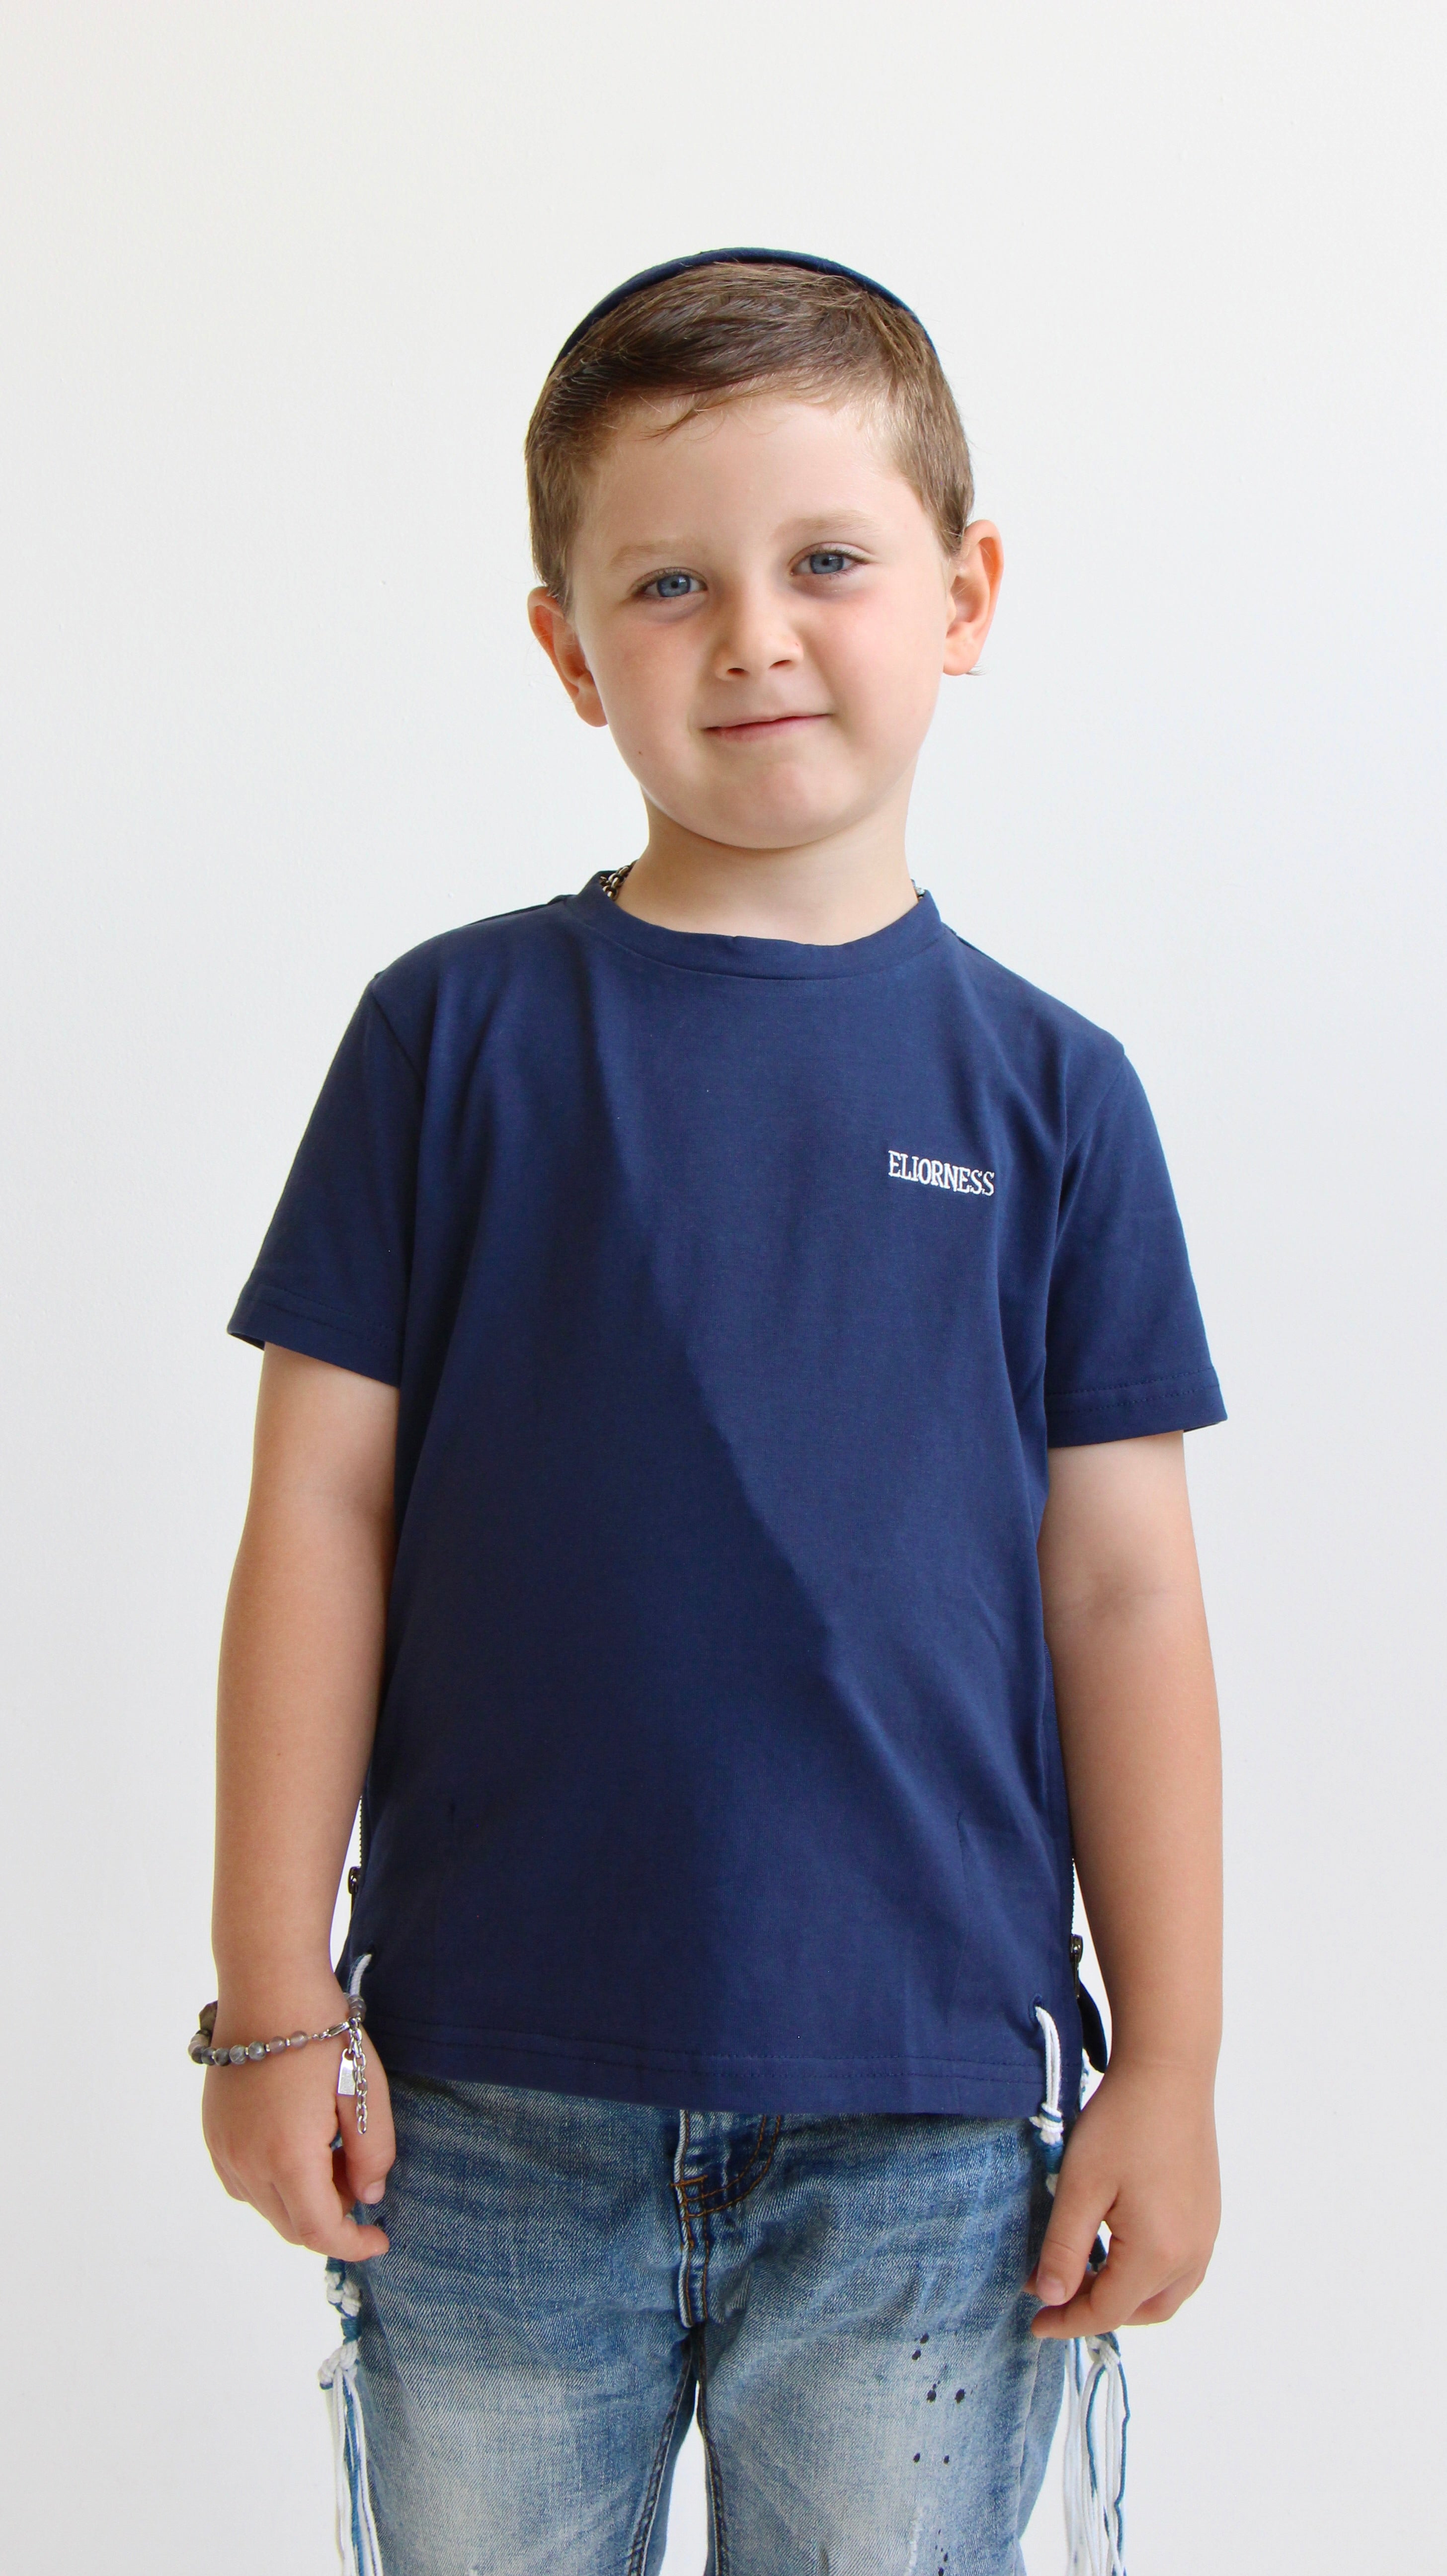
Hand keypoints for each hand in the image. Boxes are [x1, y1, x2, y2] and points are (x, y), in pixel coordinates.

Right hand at [202, 1977, 395, 2259]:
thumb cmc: (323, 2033)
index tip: (381, 2240)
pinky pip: (243, 2183)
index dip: (353, 2245)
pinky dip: (274, 2184)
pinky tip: (297, 2147)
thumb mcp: (364, 2091)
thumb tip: (367, 2198)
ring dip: (303, 2201)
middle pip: (291, 2225)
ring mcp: (223, 2148)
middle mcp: (246, 2163)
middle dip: (332, 2219)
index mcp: (287, 2158)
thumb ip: (372, 2153)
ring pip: (266, 2206)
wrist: (268, 1985)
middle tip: (359, 2181)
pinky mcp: (213, 2133)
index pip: (319, 2232)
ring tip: (332, 2155)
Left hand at [1028, 2059, 1218, 2336]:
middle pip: (1140, 2311)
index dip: (1066, 2322)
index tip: (1033, 2321)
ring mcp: (1207, 2235)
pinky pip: (1181, 2269)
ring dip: (1125, 2298)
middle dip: (1096, 2312)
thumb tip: (1049, 2298)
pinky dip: (1148, 2277)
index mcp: (1159, 2254)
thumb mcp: (1079, 2186)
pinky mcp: (1209, 2215)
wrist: (1170, 2071)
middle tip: (1054, 2294)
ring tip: (1084, 2276)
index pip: (1107, 2311)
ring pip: (1165, 2295)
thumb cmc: (1122, 2123)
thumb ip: (1064, 2248)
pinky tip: (1119, 2251)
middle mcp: (1192, 2254)